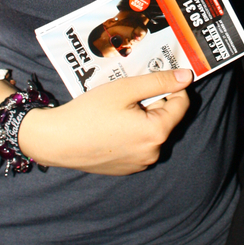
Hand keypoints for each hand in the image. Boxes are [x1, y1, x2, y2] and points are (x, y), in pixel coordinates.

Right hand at [18, 68, 193, 174]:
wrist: (56, 141)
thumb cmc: (89, 113)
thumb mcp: (125, 89)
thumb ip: (159, 81)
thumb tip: (187, 76)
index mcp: (157, 133)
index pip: (181, 103)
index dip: (170, 86)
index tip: (153, 77)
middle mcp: (153, 152)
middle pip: (166, 117)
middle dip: (152, 101)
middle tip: (128, 92)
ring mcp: (140, 163)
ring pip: (152, 130)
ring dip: (142, 116)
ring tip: (117, 108)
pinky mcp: (127, 168)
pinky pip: (140, 143)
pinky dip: (132, 131)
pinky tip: (112, 123)